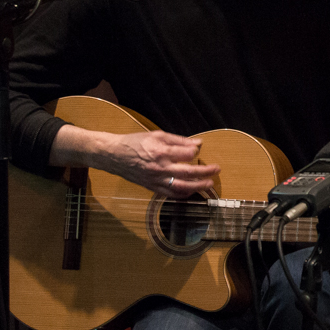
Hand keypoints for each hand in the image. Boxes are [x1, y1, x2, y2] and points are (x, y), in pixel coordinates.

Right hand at [53, 125, 218, 197]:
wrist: (113, 155)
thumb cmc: (135, 142)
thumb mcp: (157, 135)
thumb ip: (179, 140)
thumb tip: (198, 143)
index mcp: (161, 152)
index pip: (187, 154)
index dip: (195, 151)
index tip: (198, 149)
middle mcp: (160, 168)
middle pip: (188, 172)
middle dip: (205, 172)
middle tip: (216, 169)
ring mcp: (155, 180)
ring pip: (181, 187)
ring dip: (197, 186)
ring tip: (208, 184)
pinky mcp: (151, 187)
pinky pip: (170, 194)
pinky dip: (182, 194)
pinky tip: (191, 191)